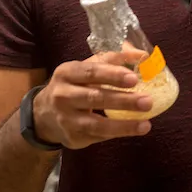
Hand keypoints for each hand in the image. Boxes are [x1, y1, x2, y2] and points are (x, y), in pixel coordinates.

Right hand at [32, 50, 153, 148]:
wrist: (44, 114)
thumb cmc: (74, 85)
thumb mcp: (86, 68)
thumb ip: (113, 58)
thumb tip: (143, 55)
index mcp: (67, 73)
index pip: (91, 72)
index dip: (113, 75)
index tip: (134, 79)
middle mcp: (63, 95)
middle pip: (95, 98)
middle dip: (123, 100)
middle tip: (147, 101)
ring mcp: (67, 119)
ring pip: (96, 124)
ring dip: (123, 125)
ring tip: (145, 124)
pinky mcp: (72, 137)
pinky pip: (98, 136)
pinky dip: (117, 134)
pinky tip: (135, 130)